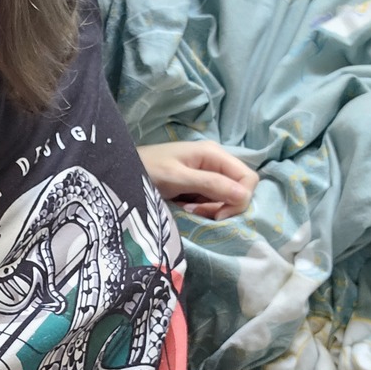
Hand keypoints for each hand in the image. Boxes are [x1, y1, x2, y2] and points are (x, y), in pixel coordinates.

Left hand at [137, 140, 257, 219]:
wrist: (122, 170)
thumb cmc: (148, 170)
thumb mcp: (178, 178)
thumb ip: (210, 184)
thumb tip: (244, 196)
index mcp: (214, 154)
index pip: (248, 178)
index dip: (240, 199)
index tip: (218, 215)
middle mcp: (215, 161)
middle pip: (240, 188)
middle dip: (226, 206)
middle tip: (201, 214)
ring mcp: (208, 172)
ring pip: (228, 197)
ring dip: (213, 209)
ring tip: (189, 210)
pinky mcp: (199, 184)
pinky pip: (214, 200)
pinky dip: (205, 209)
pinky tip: (187, 208)